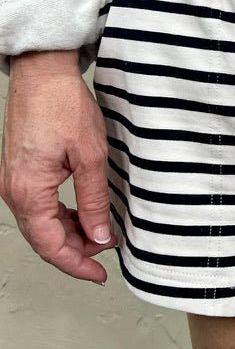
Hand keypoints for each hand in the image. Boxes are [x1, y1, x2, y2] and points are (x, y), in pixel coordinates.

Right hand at [0, 53, 115, 283]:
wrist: (43, 73)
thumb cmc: (62, 105)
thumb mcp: (90, 156)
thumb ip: (93, 201)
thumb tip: (99, 236)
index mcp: (29, 191)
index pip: (51, 246)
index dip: (77, 265)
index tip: (100, 274)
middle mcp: (14, 190)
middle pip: (43, 239)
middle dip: (75, 252)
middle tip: (105, 257)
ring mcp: (14, 181)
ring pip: (41, 224)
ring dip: (69, 235)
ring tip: (99, 236)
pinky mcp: (21, 171)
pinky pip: (39, 206)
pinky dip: (61, 217)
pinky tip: (82, 216)